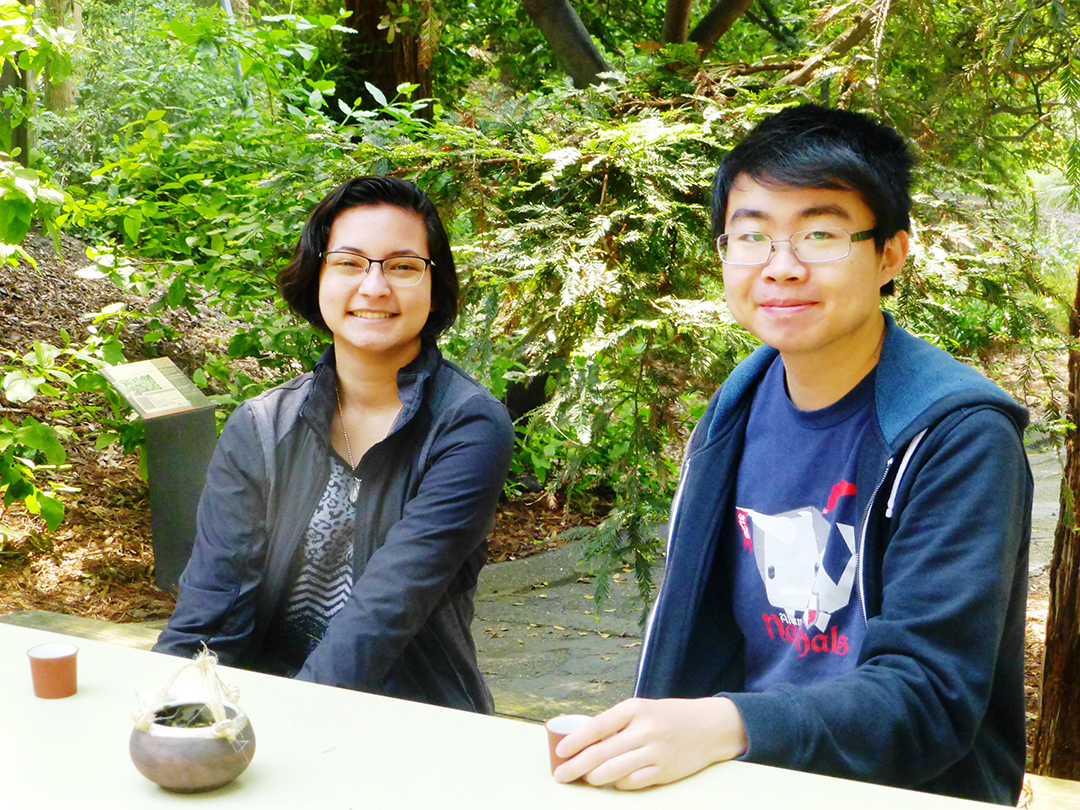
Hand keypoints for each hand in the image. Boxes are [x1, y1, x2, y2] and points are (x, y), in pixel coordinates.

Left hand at [552, 696, 747, 789]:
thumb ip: (617, 724)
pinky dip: (618, 784)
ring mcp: (655, 752)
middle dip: (576, 766)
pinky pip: (632, 782)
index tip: (560, 751)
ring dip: (594, 778)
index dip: (575, 741)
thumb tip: (584, 742)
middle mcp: (644, 729)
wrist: (709, 726)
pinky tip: (613, 782)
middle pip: (601, 753)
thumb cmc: (669, 717)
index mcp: (635, 708)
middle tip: (561, 775)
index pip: (597, 726)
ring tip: (584, 779)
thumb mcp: (643, 710)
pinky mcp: (664, 771)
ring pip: (613, 771)